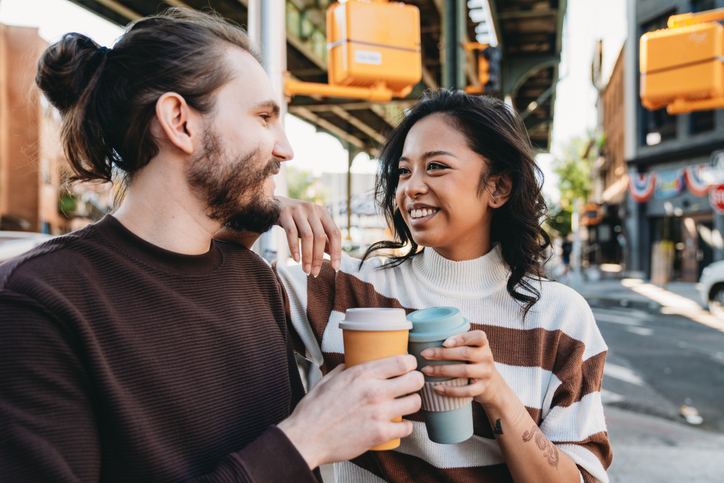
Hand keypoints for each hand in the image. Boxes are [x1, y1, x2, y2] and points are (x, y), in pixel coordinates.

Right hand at [277, 197, 340, 275]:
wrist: (273, 205)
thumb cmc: (296, 220)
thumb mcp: (311, 227)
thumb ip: (323, 240)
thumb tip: (334, 259)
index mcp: (323, 213)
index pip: (335, 233)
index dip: (337, 251)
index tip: (335, 267)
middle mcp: (313, 209)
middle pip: (320, 237)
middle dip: (318, 257)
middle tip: (315, 273)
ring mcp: (299, 210)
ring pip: (307, 236)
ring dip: (307, 256)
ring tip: (306, 270)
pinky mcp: (285, 213)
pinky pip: (291, 233)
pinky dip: (294, 247)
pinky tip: (296, 259)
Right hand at [277, 355, 423, 468]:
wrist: (306, 438)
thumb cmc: (313, 411)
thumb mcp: (328, 380)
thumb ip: (345, 369)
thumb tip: (353, 362)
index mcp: (361, 374)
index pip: (401, 361)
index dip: (410, 362)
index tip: (409, 365)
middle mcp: (373, 391)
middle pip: (415, 380)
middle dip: (416, 380)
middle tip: (410, 384)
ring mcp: (379, 413)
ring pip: (415, 403)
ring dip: (412, 402)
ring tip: (404, 404)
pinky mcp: (380, 434)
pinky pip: (407, 428)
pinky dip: (404, 426)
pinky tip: (397, 424)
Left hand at [420, 330, 505, 406]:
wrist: (492, 384)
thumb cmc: (472, 361)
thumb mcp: (470, 348)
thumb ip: (456, 342)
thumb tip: (424, 337)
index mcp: (482, 343)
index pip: (476, 337)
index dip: (460, 338)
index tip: (444, 342)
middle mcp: (487, 357)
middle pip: (465, 354)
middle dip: (443, 354)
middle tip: (424, 354)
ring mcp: (486, 373)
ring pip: (464, 371)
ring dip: (442, 370)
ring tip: (426, 370)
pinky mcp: (482, 388)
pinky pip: (466, 391)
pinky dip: (450, 390)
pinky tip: (436, 388)